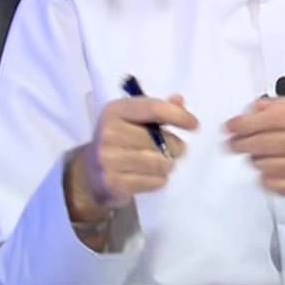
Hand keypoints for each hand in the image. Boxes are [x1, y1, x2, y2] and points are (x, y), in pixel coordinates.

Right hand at [65, 93, 198, 220]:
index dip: (179, 116)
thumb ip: (157, 110)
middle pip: (161, 139)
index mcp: (115, 110)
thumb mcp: (132, 119)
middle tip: (172, 150)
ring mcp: (109, 159)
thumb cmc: (118, 141)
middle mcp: (109, 132)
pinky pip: (155, 181)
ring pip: (160, 162)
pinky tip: (149, 176)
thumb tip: (179, 100)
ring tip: (161, 163)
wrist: (90, 174)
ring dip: (168, 164)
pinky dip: (159, 180)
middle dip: (175, 147)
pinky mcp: (114, 183)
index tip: (194, 125)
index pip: (154, 108)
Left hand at [224, 96, 284, 199]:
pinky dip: (267, 178)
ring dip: (255, 160)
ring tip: (253, 155)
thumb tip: (255, 109)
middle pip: (268, 143)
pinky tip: (266, 171)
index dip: (246, 122)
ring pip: (270, 166)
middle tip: (231, 142)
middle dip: (243, 143)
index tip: (231, 125)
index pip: (274, 118)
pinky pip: (280, 186)